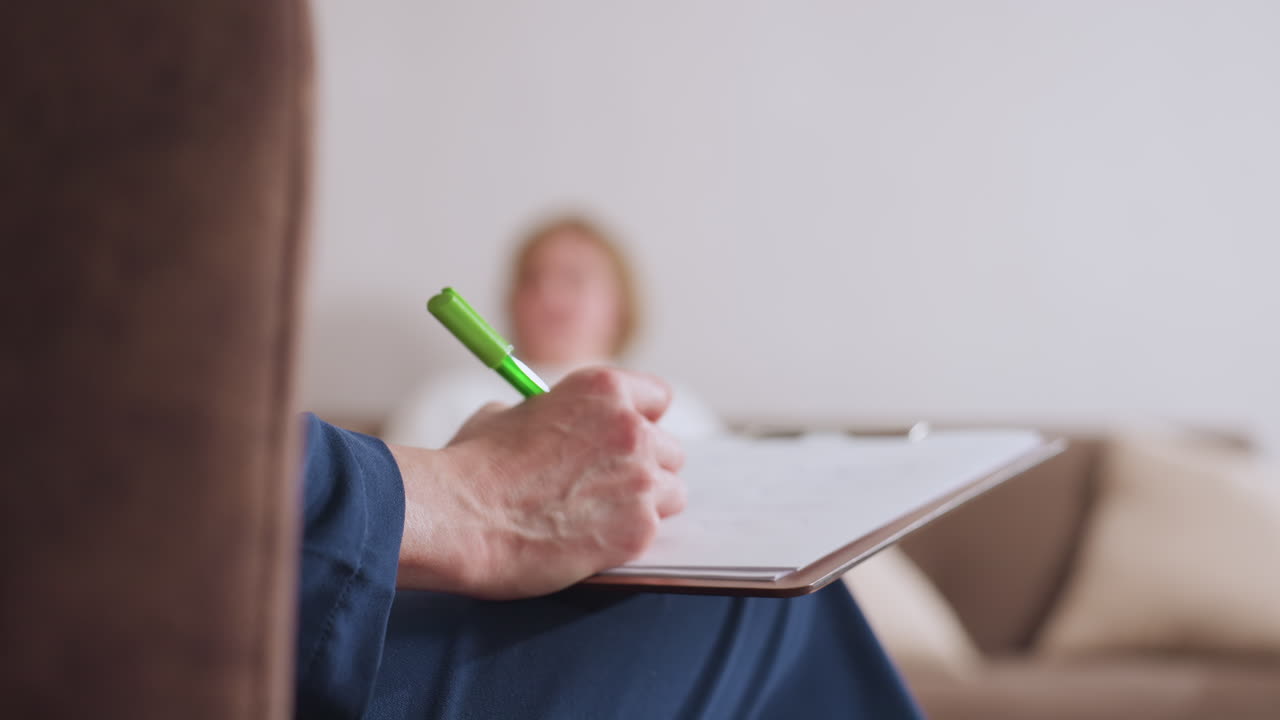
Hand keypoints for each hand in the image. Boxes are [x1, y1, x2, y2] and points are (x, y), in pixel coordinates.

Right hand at [388, 367, 686, 598]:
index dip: (640, 420)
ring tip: (598, 519)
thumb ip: (547, 415)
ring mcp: (640, 479)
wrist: (459, 519)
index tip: (624, 440)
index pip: (656, 398)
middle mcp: (631, 428)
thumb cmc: (471, 467)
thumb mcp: (505, 415)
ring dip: (643, 505)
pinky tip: (588, 542)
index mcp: (602, 390)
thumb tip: (551, 425)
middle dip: (643, 468)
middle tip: (607, 488)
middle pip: (669, 449)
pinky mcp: (639, 529)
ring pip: (671, 493)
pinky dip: (626, 539)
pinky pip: (653, 532)